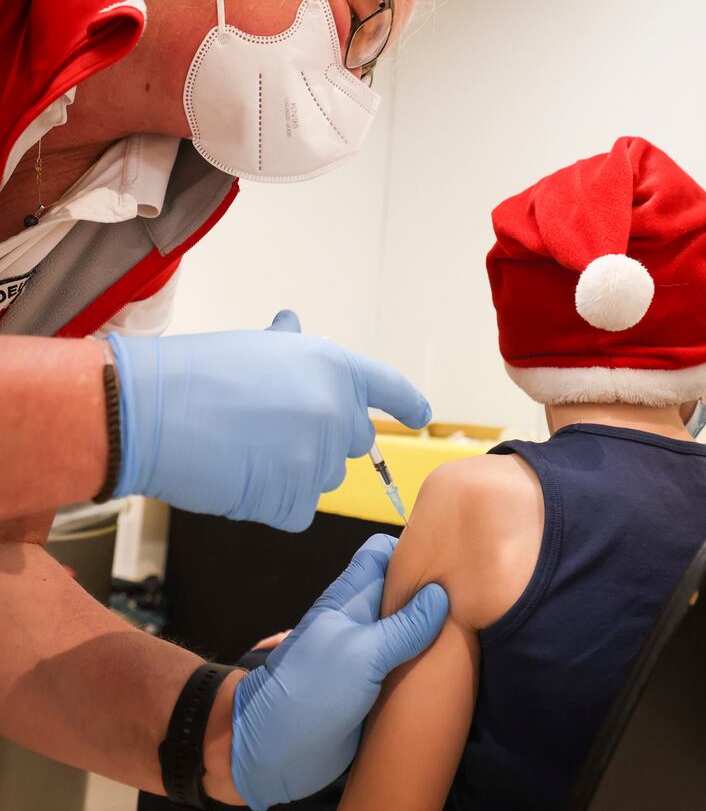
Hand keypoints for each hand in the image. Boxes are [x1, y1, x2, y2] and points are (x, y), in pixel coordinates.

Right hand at [108, 313, 429, 531]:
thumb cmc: (199, 372)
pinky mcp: (294, 500)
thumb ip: (292, 351)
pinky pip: (298, 510)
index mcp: (335, 368)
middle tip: (273, 431)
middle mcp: (336, 412)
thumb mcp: (258, 348)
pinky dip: (273, 503)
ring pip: (322, 478)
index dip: (406, 403)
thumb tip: (293, 327)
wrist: (155, 412)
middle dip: (322, 440)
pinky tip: (240, 477)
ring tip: (245, 448)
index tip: (419, 415)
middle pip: (352, 443)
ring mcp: (318, 460)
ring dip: (293, 472)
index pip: (388, 388)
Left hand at [231, 535, 448, 808]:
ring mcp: (368, 651)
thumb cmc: (311, 691)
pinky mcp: (374, 683)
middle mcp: (361, 618)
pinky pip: (405, 662)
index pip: (383, 552)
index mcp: (351, 597)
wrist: (275, 752)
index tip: (451, 558)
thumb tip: (441, 593)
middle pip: (401, 589)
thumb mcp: (362, 653)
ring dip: (433, 630)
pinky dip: (426, 661)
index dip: (413, 548)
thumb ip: (403, 626)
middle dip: (432, 591)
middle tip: (472, 599)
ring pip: (407, 628)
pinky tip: (454, 667)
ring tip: (472, 631)